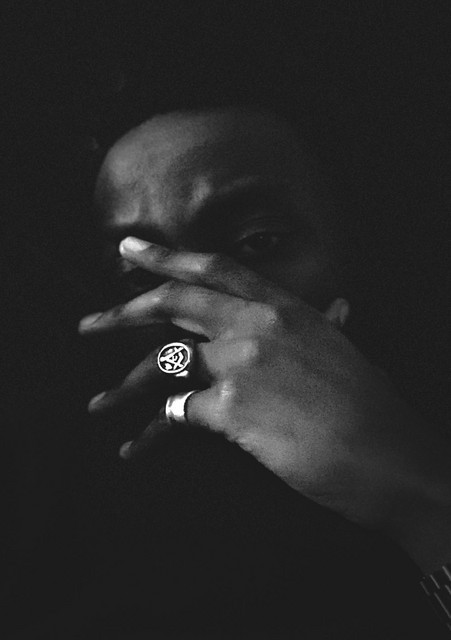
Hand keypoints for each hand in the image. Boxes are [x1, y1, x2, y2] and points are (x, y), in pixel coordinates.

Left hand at [79, 236, 450, 569]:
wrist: (386, 455)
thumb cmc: (370, 406)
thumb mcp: (347, 352)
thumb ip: (329, 325)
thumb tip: (339, 306)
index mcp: (285, 307)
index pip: (214, 270)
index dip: (168, 258)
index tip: (131, 251)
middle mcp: (256, 325)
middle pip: (175, 303)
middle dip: (124, 311)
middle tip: (91, 323)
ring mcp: (240, 362)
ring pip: (163, 362)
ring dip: (123, 385)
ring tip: (98, 402)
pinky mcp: (228, 406)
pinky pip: (175, 414)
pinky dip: (151, 434)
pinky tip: (136, 446)